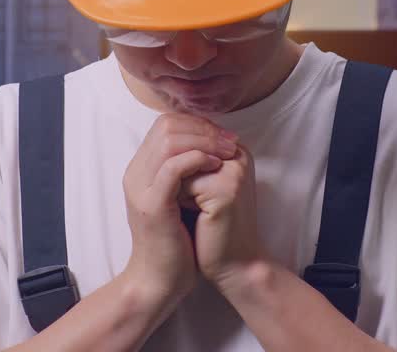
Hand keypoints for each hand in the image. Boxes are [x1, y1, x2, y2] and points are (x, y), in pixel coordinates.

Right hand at [120, 112, 239, 307]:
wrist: (160, 280)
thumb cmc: (177, 241)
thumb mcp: (180, 199)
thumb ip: (187, 172)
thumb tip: (213, 145)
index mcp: (141, 170)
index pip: (165, 125)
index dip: (197, 124)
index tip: (224, 136)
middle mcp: (135, 174)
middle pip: (165, 125)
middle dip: (202, 128)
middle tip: (228, 141)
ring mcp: (141, 188)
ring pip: (168, 140)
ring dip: (204, 140)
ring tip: (226, 152)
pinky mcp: (152, 204)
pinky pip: (173, 167)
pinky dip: (198, 159)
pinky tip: (216, 165)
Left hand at [182, 141, 266, 289]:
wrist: (234, 267)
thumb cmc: (214, 229)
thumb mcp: (201, 187)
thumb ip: (190, 161)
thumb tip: (158, 140)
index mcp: (234, 151)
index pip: (190, 129)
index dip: (170, 152)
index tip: (172, 181)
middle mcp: (238, 155)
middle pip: (183, 142)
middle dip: (170, 168)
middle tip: (177, 197)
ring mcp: (234, 171)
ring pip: (181, 162)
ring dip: (174, 185)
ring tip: (186, 207)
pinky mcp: (226, 190)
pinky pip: (185, 182)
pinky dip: (179, 200)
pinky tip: (194, 219)